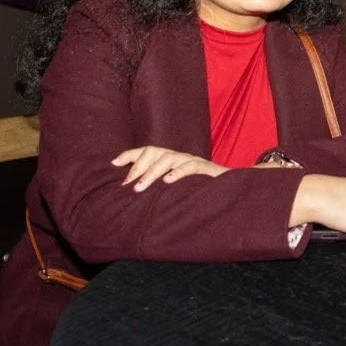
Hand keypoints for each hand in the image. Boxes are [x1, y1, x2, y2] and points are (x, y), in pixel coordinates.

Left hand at [112, 146, 226, 192]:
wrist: (232, 190)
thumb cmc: (200, 192)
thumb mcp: (176, 190)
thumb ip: (160, 188)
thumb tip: (134, 195)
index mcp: (171, 160)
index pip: (147, 151)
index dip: (129, 155)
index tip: (113, 164)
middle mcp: (179, 157)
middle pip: (154, 151)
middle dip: (137, 167)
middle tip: (126, 185)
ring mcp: (193, 161)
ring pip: (168, 158)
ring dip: (151, 172)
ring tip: (140, 188)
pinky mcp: (207, 169)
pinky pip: (191, 166)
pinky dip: (178, 173)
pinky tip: (168, 182)